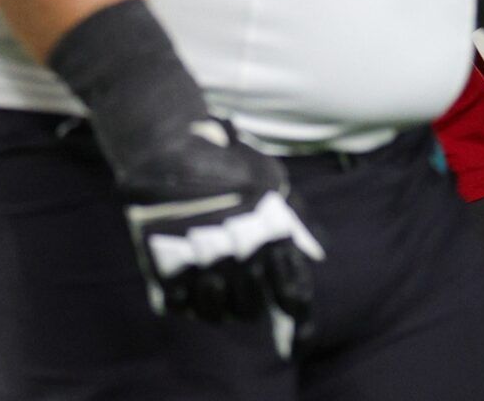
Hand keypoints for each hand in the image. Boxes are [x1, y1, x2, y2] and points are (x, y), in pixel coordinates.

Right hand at [115, 116, 323, 357]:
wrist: (172, 152)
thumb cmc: (229, 163)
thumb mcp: (274, 184)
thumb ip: (297, 220)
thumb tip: (320, 250)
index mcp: (269, 237)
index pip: (292, 292)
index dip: (298, 318)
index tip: (297, 331)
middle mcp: (237, 258)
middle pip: (250, 310)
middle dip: (254, 304)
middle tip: (247, 288)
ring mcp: (199, 265)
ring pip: (215, 313)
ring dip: (220, 306)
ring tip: (220, 287)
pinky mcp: (163, 268)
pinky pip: (180, 305)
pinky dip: (188, 301)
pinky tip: (192, 284)